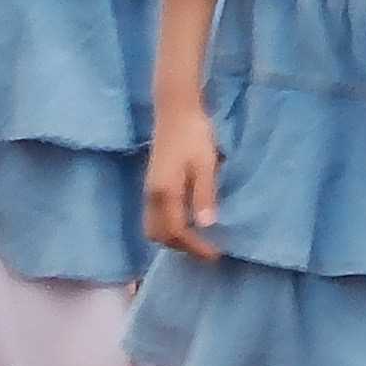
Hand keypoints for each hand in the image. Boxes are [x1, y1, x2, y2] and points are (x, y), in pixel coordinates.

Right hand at [144, 105, 224, 258]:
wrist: (176, 111)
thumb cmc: (194, 135)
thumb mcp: (206, 164)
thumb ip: (204, 194)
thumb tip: (207, 225)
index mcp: (165, 192)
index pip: (176, 232)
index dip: (195, 247)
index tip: (216, 254)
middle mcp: (152, 195)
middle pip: (160, 235)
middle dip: (182, 247)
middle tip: (208, 250)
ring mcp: (149, 190)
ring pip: (154, 227)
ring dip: (174, 239)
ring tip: (199, 240)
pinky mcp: (152, 185)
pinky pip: (155, 216)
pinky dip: (169, 227)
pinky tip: (188, 222)